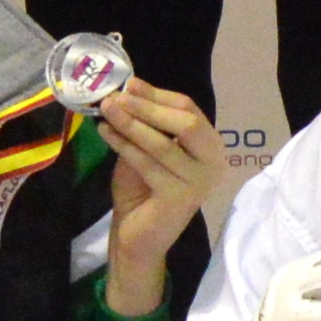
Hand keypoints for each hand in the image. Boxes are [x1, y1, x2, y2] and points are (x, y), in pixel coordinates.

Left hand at [96, 79, 232, 313]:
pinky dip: (125, 145)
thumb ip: (145, 124)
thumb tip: (126, 89)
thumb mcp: (146, 148)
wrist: (138, 236)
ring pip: (163, 143)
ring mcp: (200, 182)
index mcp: (210, 146)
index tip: (129, 84)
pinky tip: (106, 133)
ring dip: (131, 124)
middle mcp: (214, 163)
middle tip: (116, 97)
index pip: (189, 110)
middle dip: (148, 107)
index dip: (157, 95)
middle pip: (186, 123)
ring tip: (106, 110)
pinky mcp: (181, 198)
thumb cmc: (143, 190)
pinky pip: (149, 164)